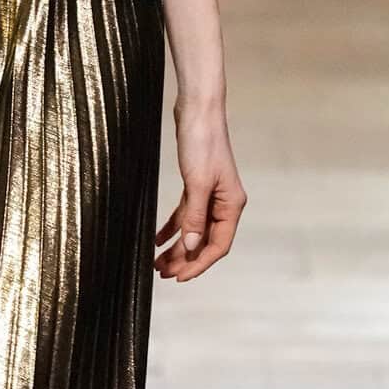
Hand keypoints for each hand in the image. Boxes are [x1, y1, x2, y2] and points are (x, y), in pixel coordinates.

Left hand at [155, 101, 245, 281]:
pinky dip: (172, 228)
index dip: (199, 264)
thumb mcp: (197, 183)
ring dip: (177, 248)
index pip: (218, 245)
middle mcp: (223, 203)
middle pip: (205, 241)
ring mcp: (210, 195)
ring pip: (193, 231)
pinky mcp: (196, 186)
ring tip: (158, 263)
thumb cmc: (202, 142)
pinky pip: (185, 215)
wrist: (197, 111)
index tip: (180, 277)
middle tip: (163, 273)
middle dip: (185, 259)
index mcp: (231, 205)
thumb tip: (190, 247)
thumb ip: (194, 217)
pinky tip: (157, 239)